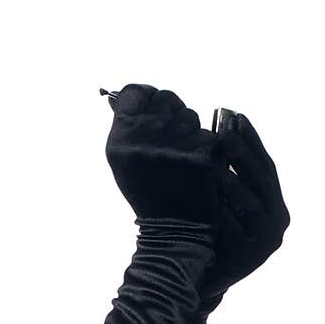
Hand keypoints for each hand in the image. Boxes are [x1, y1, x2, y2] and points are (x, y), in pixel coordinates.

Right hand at [105, 83, 222, 224]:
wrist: (173, 230)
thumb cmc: (149, 194)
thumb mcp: (124, 163)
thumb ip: (124, 128)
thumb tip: (115, 98)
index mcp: (120, 141)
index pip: (136, 92)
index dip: (148, 98)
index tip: (154, 109)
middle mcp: (144, 140)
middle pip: (166, 98)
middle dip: (172, 115)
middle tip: (171, 142)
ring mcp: (174, 147)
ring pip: (190, 115)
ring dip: (190, 132)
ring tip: (183, 161)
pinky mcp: (201, 155)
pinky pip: (209, 135)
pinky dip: (207, 149)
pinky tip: (198, 169)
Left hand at [199, 112, 290, 301]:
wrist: (195, 282)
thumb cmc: (208, 236)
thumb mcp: (222, 203)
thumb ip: (228, 178)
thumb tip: (219, 133)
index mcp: (275, 206)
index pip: (266, 167)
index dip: (253, 142)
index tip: (237, 116)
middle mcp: (276, 224)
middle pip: (263, 182)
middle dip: (244, 156)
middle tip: (225, 134)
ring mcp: (264, 244)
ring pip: (253, 207)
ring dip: (234, 184)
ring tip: (216, 165)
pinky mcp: (248, 262)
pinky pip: (235, 234)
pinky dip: (224, 217)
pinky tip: (211, 204)